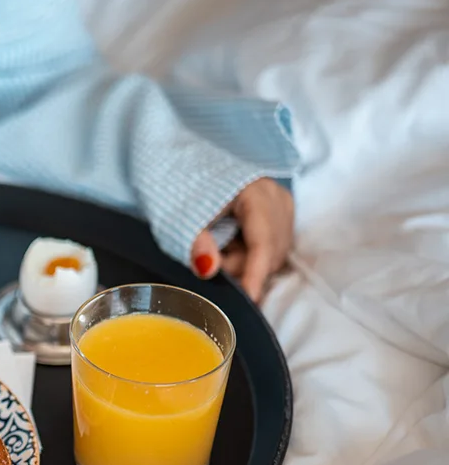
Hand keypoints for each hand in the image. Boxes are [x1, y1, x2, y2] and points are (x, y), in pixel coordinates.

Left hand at [188, 178, 294, 302]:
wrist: (184, 164)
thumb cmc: (183, 186)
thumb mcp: (182, 216)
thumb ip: (195, 242)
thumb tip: (207, 268)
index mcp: (257, 192)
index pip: (263, 243)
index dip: (254, 275)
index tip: (249, 300)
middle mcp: (277, 199)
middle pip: (269, 253)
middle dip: (241, 268)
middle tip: (210, 263)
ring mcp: (282, 207)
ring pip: (271, 254)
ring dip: (243, 262)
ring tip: (216, 249)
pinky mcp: (279, 215)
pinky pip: (269, 248)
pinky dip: (247, 255)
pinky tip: (229, 246)